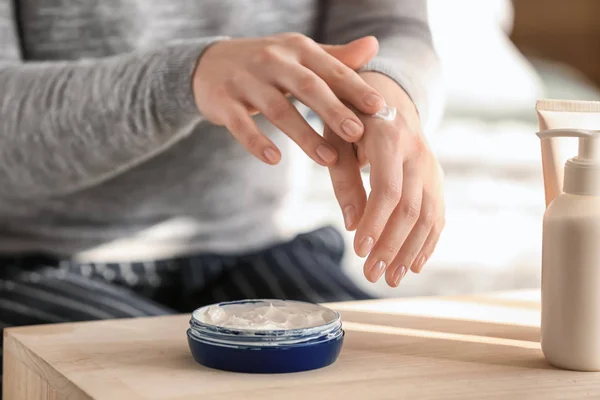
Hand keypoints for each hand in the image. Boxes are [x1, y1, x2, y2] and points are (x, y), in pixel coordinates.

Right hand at [193, 34, 385, 165]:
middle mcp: (272, 60)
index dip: (355, 88)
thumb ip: (336, 57)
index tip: (379, 108)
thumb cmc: (267, 64)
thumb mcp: (300, 54)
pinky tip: (274, 159)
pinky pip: (240, 124)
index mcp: (297, 49)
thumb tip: (374, 45)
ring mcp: (246, 81)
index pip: (331, 69)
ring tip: (328, 159)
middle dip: (334, 111)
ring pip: (278, 110)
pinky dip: (257, 142)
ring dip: (304, 135)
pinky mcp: (223, 102)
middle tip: (357, 133)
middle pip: (307, 87)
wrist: (209, 63)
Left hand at [325, 72, 444, 286]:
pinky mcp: (435, 177)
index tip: (357, 250)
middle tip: (370, 273)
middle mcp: (417, 152)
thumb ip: (343, 178)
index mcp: (390, 138)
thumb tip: (350, 224)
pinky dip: (428, 241)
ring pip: (428, 215)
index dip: (374, 222)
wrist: (386, 93)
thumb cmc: (350, 118)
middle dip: (390, 245)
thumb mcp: (335, 138)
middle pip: (410, 208)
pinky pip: (437, 213)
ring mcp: (431, 165)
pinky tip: (414, 264)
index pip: (388, 189)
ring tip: (391, 277)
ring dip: (410, 251)